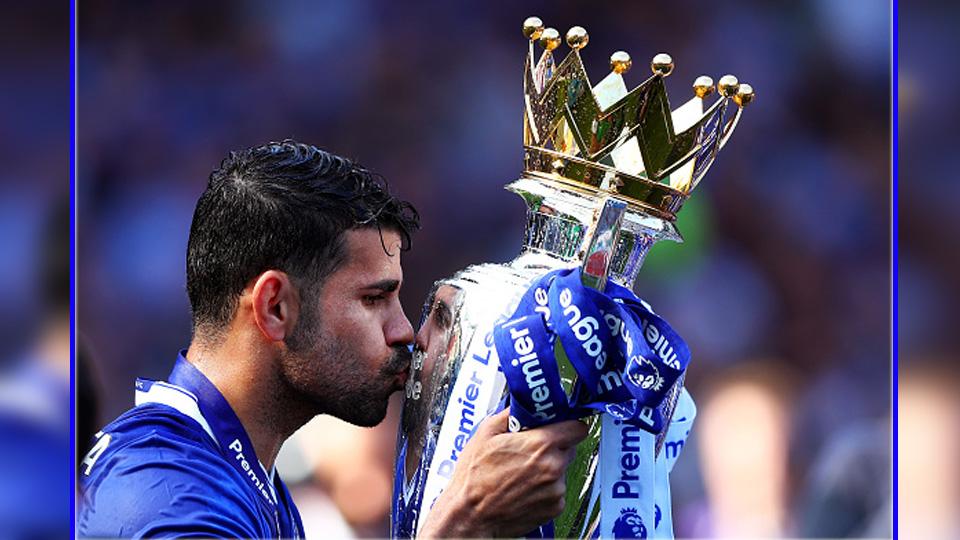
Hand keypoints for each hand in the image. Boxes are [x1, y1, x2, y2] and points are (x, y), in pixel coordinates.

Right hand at [419, 407, 588, 537]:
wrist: (470, 515)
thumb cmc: (475, 477)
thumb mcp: (486, 432)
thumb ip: (512, 414)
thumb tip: (523, 406)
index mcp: (541, 444)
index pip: (578, 428)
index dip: (567, 425)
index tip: (559, 427)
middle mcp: (553, 467)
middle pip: (569, 448)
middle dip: (553, 446)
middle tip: (530, 450)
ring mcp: (556, 489)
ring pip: (561, 470)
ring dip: (548, 469)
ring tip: (521, 474)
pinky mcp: (554, 508)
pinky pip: (556, 490)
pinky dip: (544, 489)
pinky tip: (523, 489)